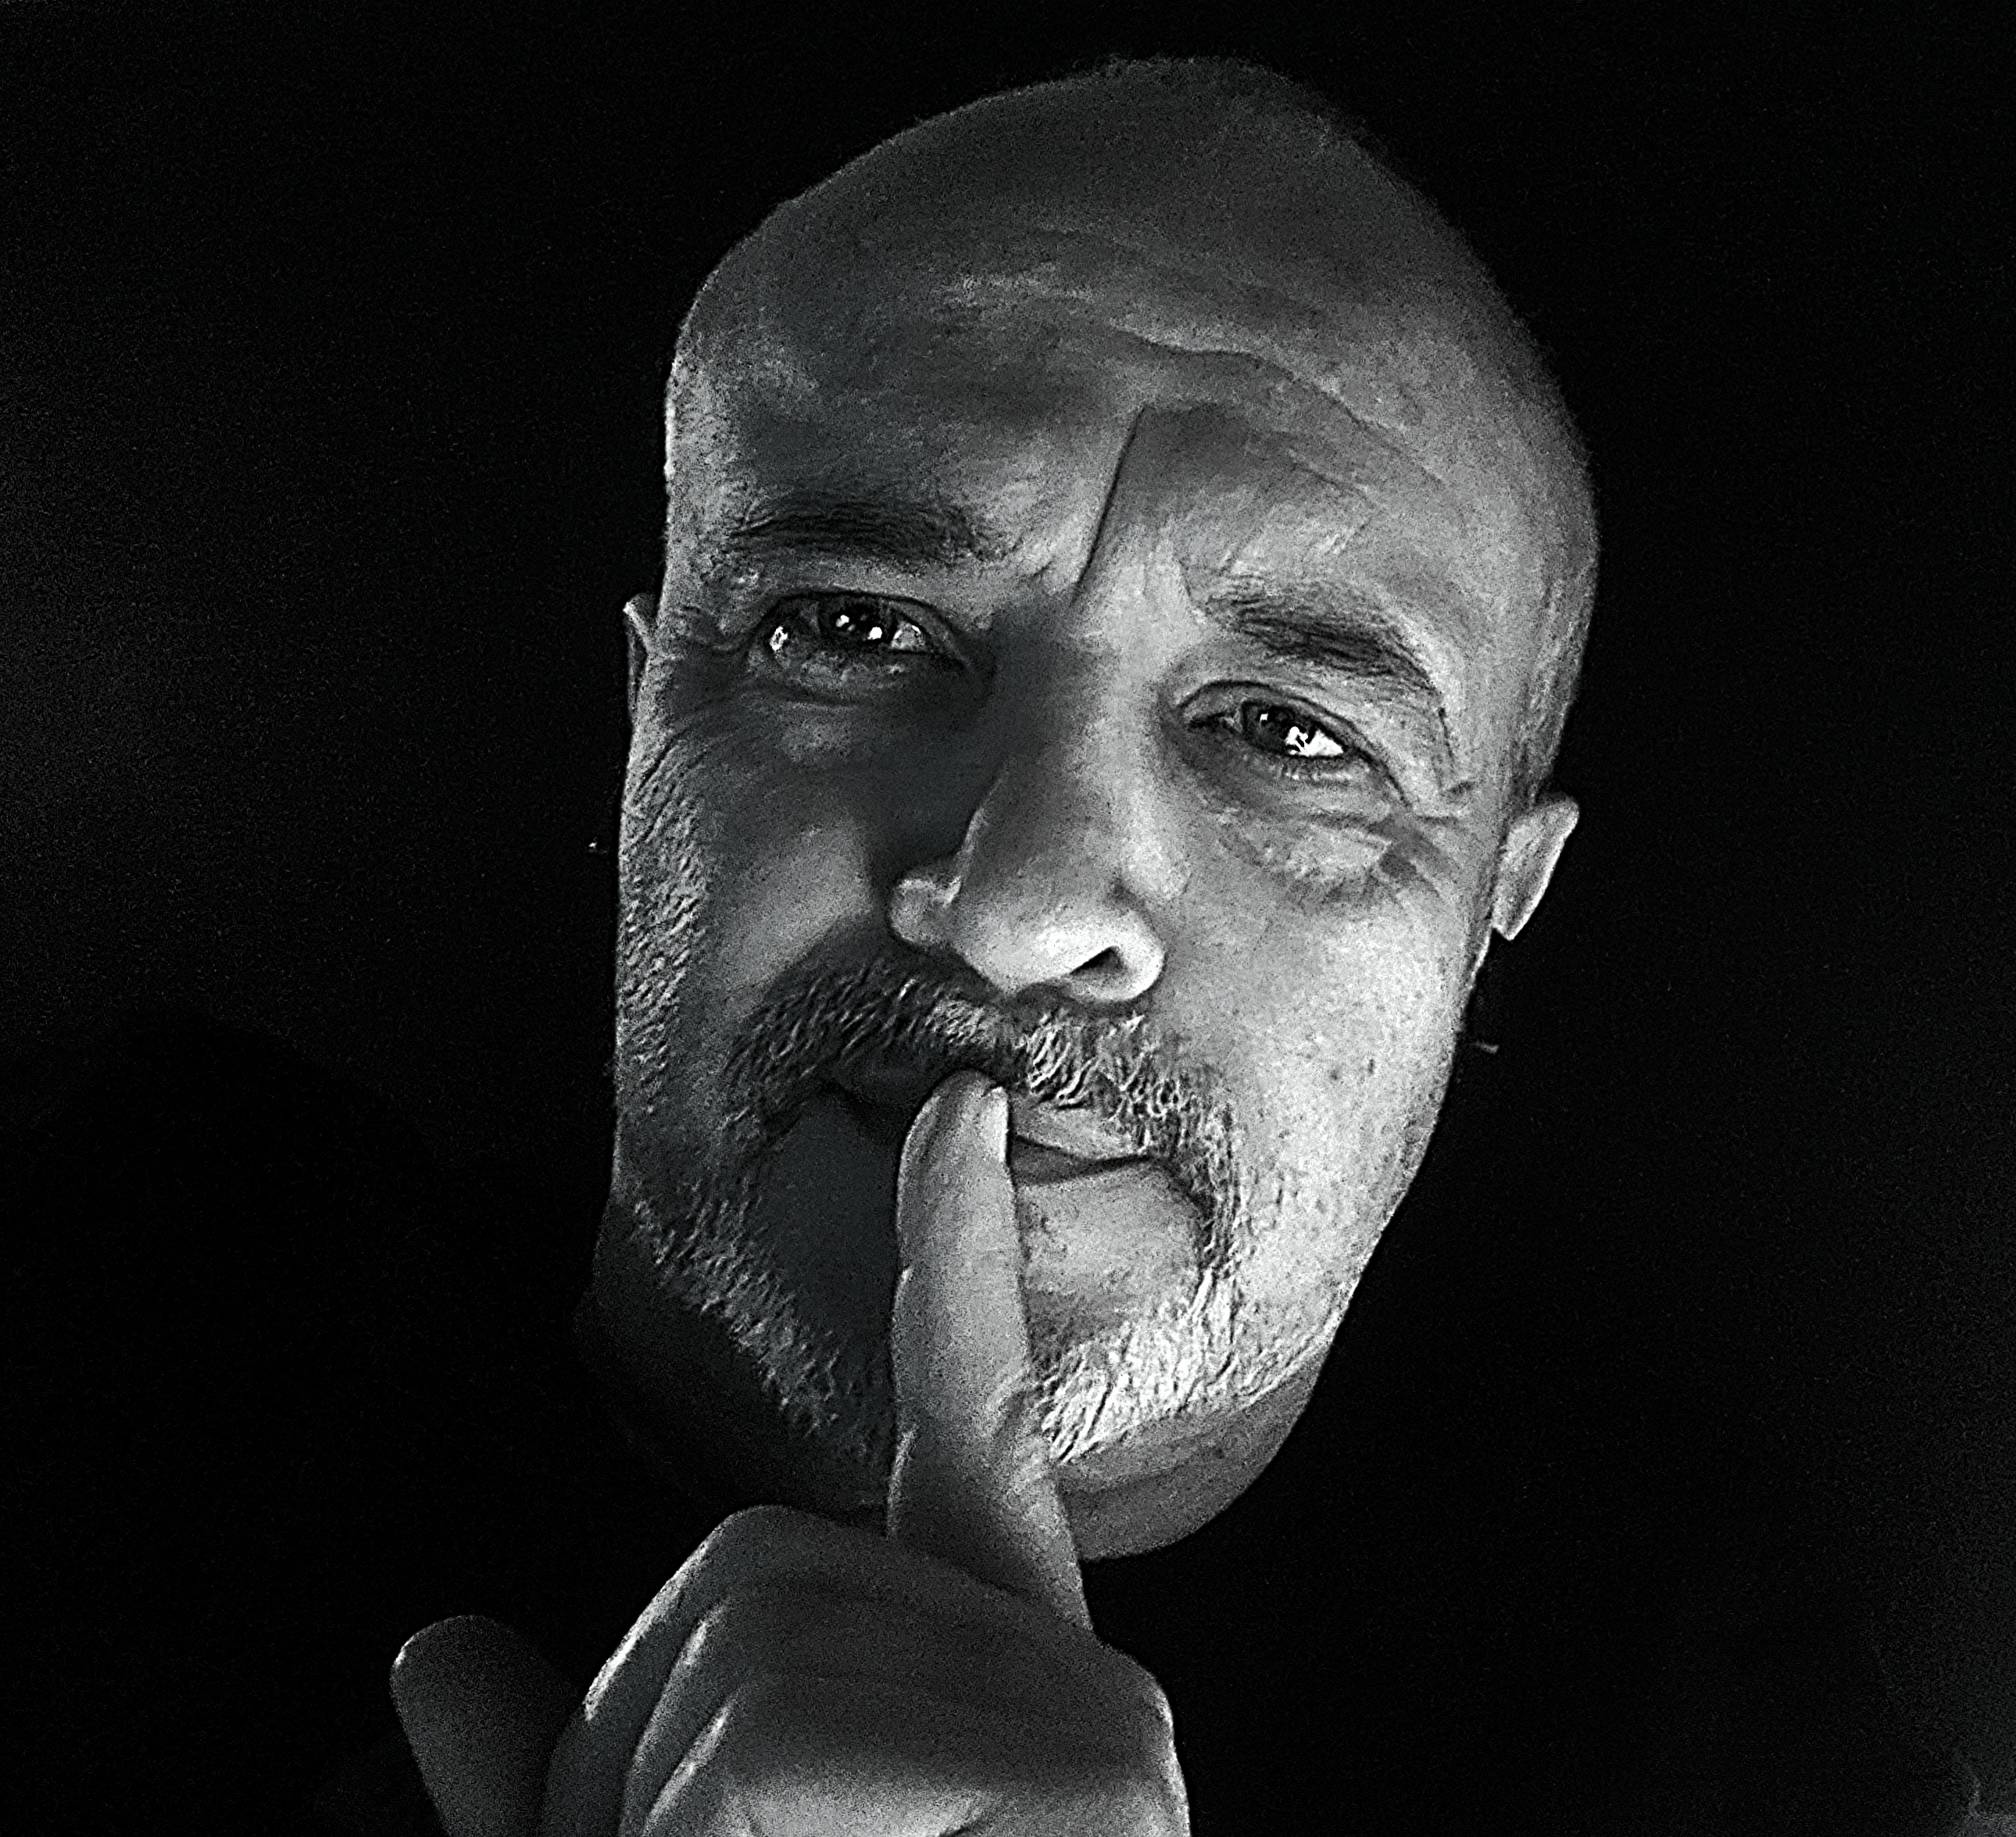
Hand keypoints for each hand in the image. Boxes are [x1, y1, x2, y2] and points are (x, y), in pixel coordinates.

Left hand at [392, 1071, 1189, 1834]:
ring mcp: (1101, 1742)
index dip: (952, 1264)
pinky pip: (810, 1765)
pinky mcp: (1113, 1801)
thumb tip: (429, 1650)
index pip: (961, 1424)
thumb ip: (554, 1802)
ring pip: (756, 1682)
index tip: (962, 1106)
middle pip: (747, 1585)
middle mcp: (1053, 1681)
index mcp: (960, 1680)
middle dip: (636, 1763)